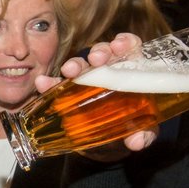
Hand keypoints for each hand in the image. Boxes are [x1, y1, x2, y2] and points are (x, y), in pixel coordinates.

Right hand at [43, 33, 156, 158]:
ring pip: (82, 65)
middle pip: (104, 52)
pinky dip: (50, 83)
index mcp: (131, 72)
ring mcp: (88, 81)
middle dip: (99, 52)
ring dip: (76, 65)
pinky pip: (59, 84)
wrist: (108, 144)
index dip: (125, 43)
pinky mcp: (70, 94)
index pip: (130, 48)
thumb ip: (145, 133)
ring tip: (70, 71)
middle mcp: (108, 71)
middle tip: (96, 59)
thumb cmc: (130, 128)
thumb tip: (138, 141)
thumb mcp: (141, 130)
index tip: (120, 46)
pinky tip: (43, 83)